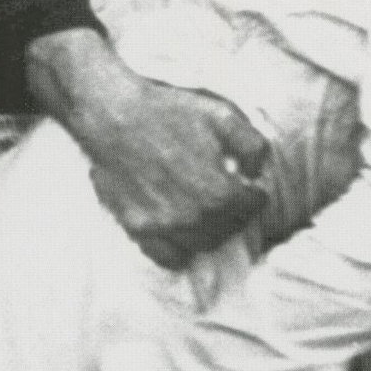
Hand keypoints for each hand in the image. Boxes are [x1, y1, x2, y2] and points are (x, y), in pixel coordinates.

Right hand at [26, 29, 267, 267]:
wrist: (113, 116)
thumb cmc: (167, 112)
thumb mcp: (221, 115)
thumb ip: (252, 145)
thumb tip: (258, 172)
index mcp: (218, 192)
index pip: (253, 207)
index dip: (256, 194)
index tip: (252, 188)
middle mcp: (194, 218)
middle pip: (230, 228)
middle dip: (237, 213)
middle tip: (232, 200)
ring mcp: (164, 227)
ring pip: (203, 245)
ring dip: (213, 231)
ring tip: (210, 213)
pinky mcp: (139, 229)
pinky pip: (169, 258)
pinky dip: (181, 249)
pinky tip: (183, 231)